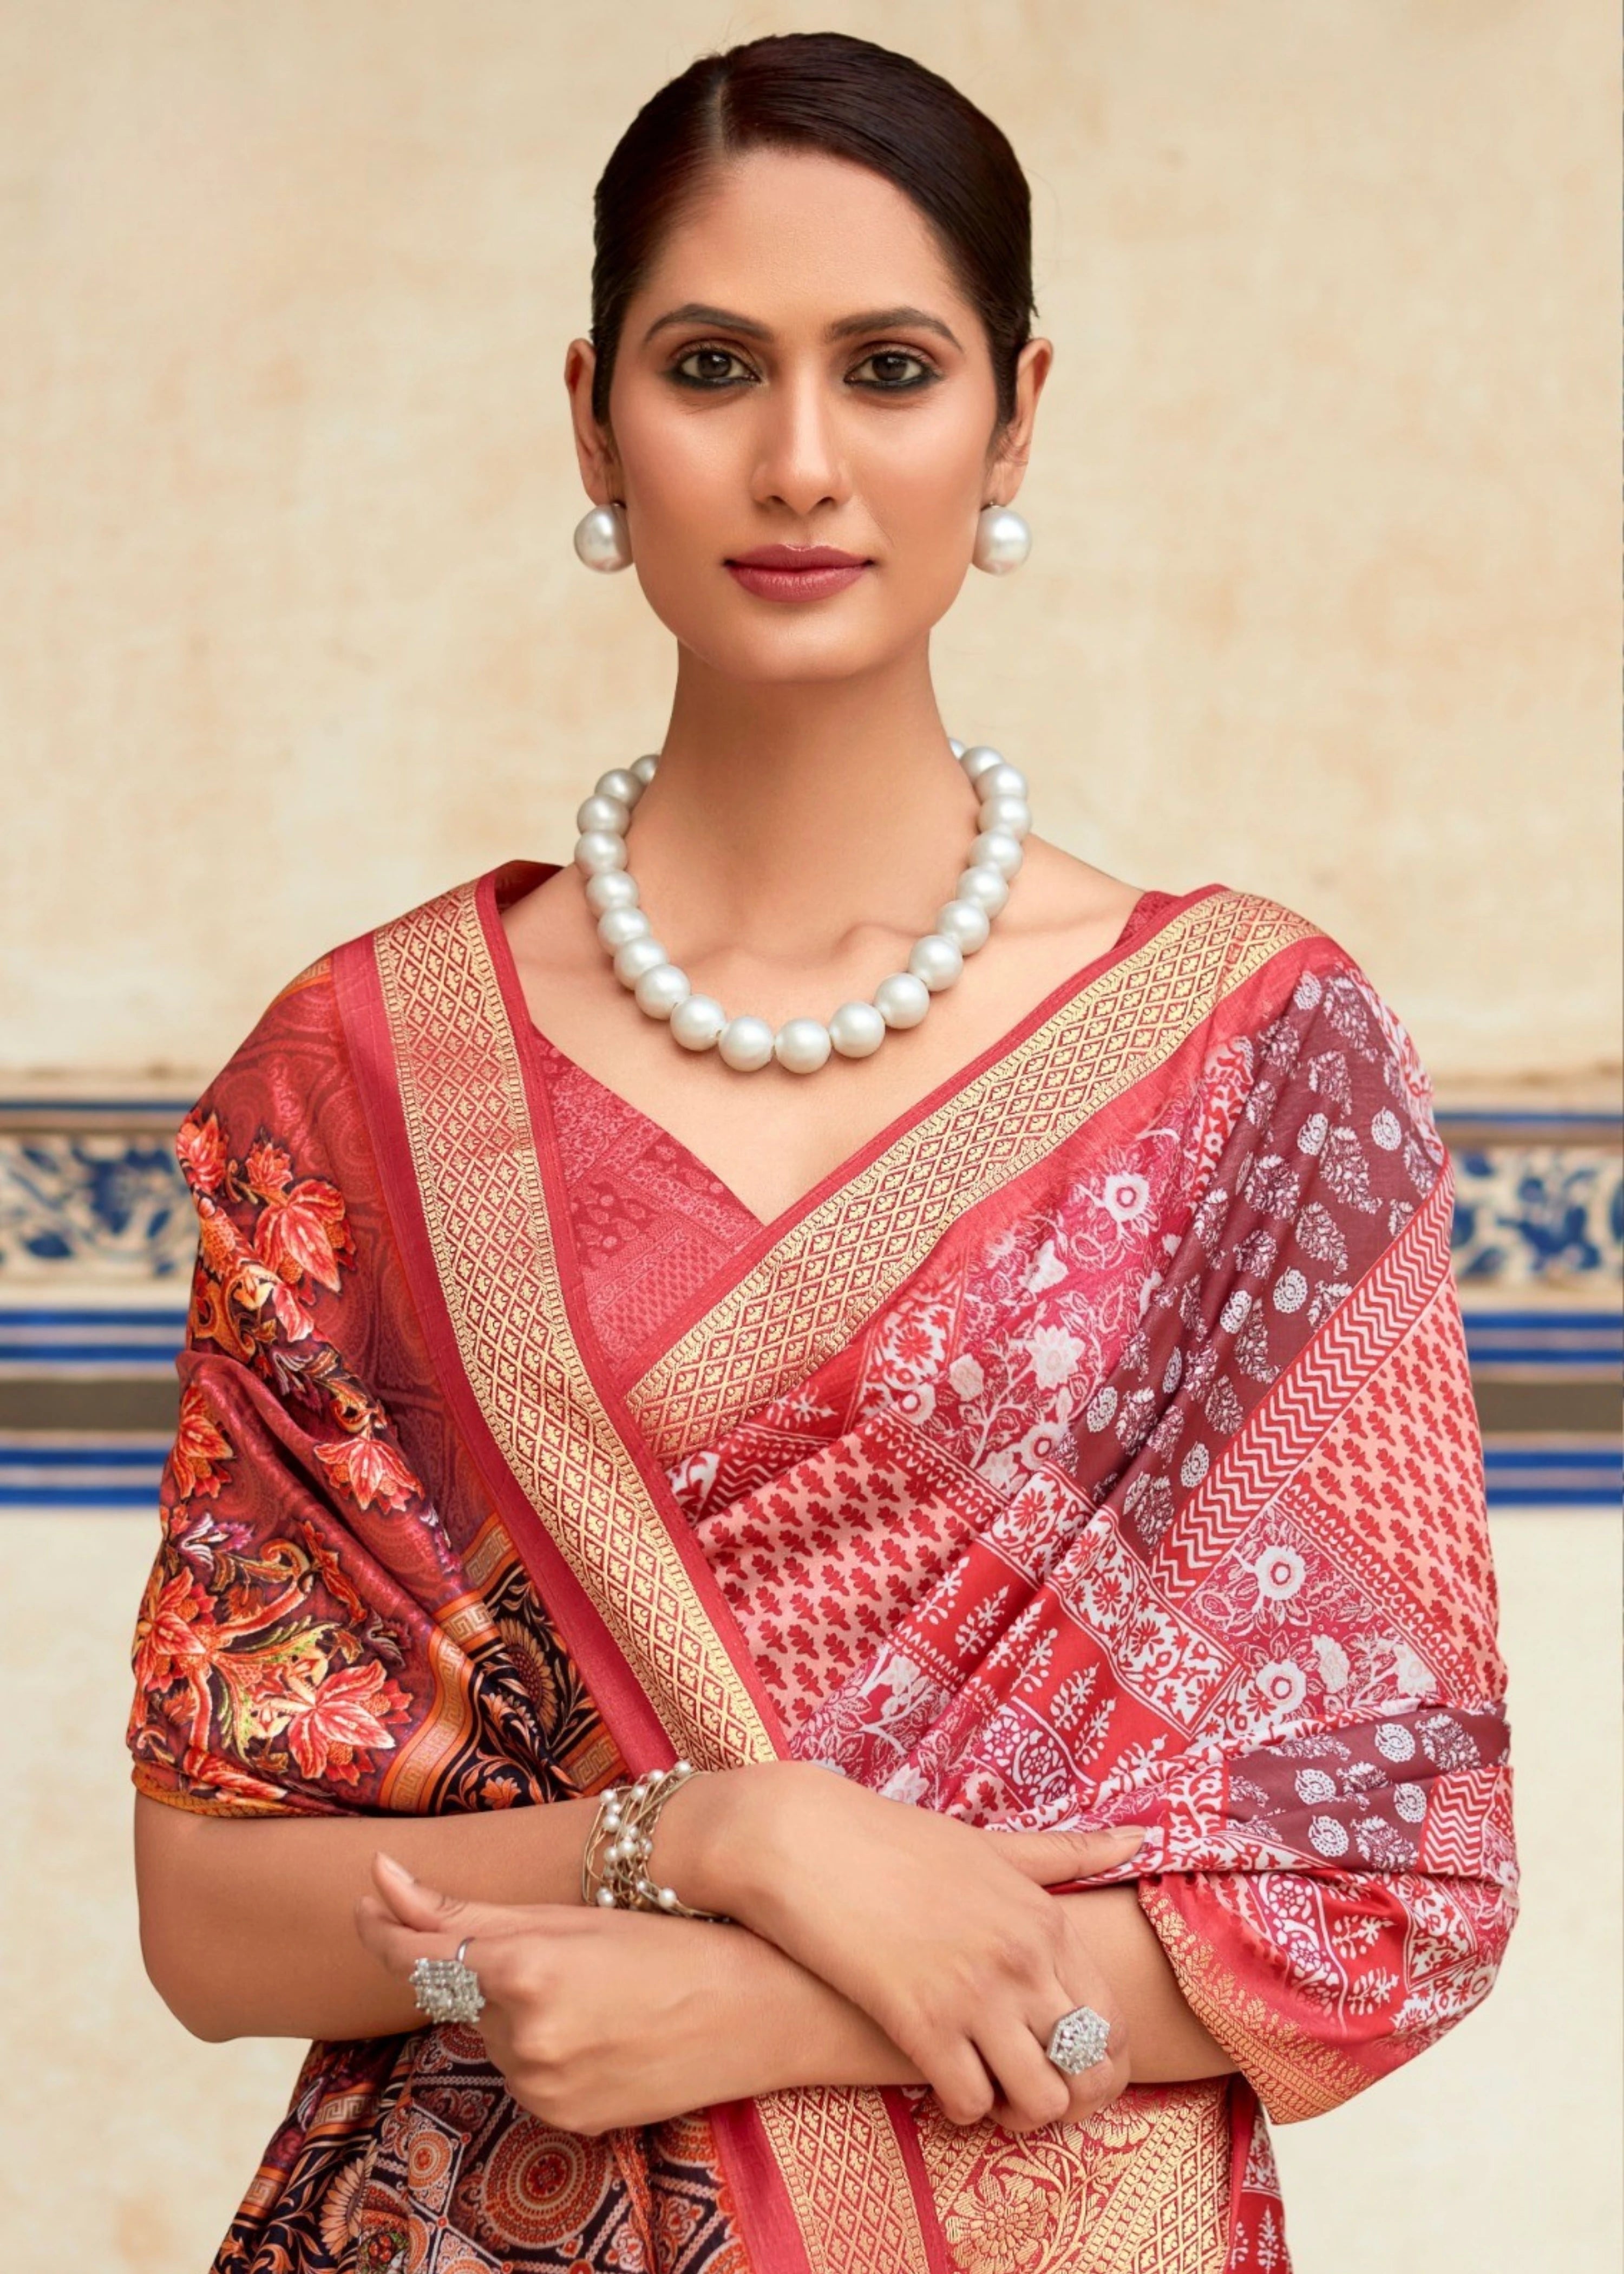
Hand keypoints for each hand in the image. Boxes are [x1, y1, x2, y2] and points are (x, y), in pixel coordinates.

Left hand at [354, 1853, 914, 2133]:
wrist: (764, 2009)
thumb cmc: (676, 1939)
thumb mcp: (573, 1913)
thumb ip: (468, 1912)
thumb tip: (382, 1883)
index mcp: (523, 1972)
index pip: (419, 1954)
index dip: (385, 1925)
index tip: (369, 1892)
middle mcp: (522, 2040)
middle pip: (466, 1992)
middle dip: (492, 1964)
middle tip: (569, 1940)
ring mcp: (544, 2090)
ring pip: (496, 2035)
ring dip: (521, 2007)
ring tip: (604, 1984)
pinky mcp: (566, 2123)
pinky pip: (528, 2074)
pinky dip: (546, 2046)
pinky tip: (605, 2024)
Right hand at [659, 1763, 1144, 2131]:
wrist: (803, 1839)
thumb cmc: (895, 1840)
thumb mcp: (988, 1845)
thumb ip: (1063, 1855)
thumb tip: (1140, 1839)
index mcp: (1044, 1916)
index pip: (1113, 2019)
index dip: (1101, 2064)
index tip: (1068, 2069)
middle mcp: (1022, 1957)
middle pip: (1088, 2068)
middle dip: (1070, 2099)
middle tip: (1031, 2096)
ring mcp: (973, 1990)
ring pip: (1040, 2098)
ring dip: (1019, 2113)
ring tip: (990, 2095)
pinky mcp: (920, 2020)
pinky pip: (971, 2101)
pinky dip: (962, 2108)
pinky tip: (941, 2087)